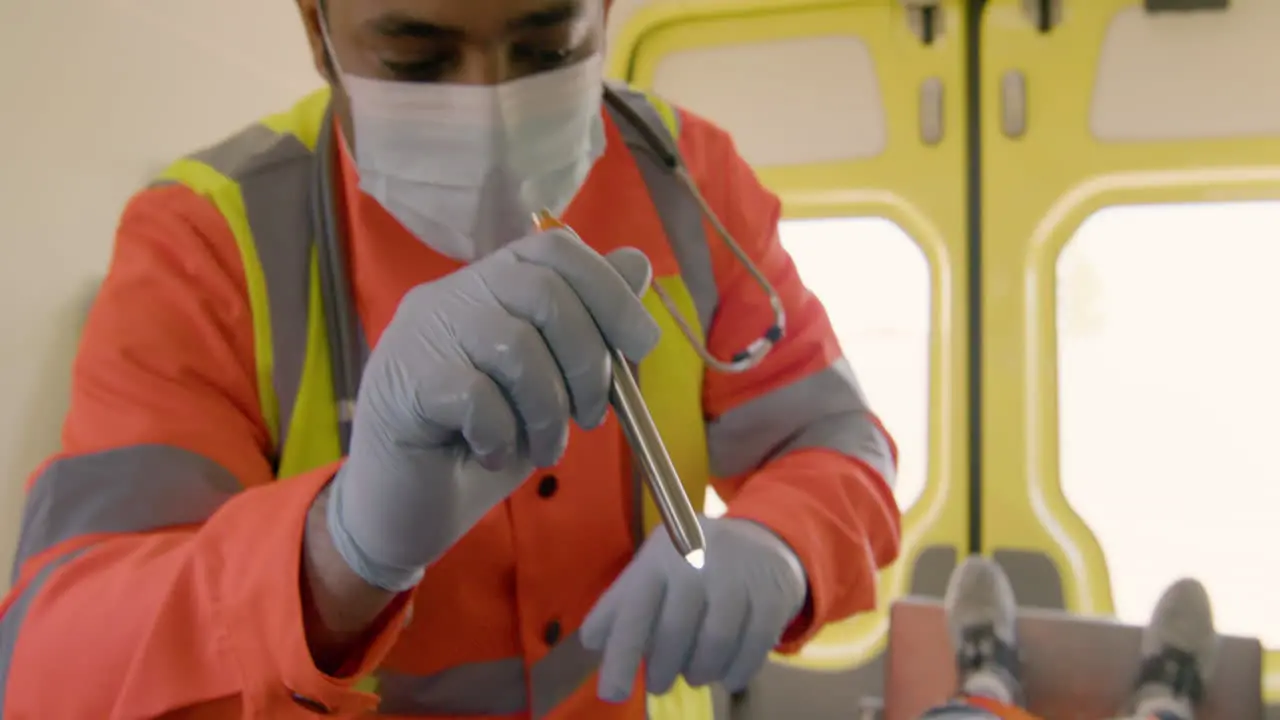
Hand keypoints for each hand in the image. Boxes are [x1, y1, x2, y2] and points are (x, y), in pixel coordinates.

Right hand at [328, 229, 659, 590]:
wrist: (404, 508)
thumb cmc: (483, 442)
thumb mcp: (552, 385)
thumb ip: (589, 328)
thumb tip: (638, 265)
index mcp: (490, 286)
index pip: (555, 249)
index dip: (609, 290)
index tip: (641, 345)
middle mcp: (451, 294)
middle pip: (543, 291)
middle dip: (587, 360)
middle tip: (590, 416)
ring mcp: (421, 335)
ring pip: (514, 346)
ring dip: (548, 408)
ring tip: (544, 448)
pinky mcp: (403, 383)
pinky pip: (476, 395)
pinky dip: (503, 433)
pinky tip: (494, 454)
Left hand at [581, 517, 808, 700]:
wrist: (761, 539)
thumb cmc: (692, 562)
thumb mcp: (653, 570)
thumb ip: (622, 604)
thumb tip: (592, 643)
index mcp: (660, 556)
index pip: (635, 610)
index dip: (621, 655)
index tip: (613, 693)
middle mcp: (698, 560)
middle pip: (675, 631)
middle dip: (664, 669)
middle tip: (659, 684)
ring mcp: (739, 574)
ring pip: (716, 642)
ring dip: (701, 671)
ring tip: (694, 676)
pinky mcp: (772, 593)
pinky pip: (754, 646)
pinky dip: (737, 671)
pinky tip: (727, 676)